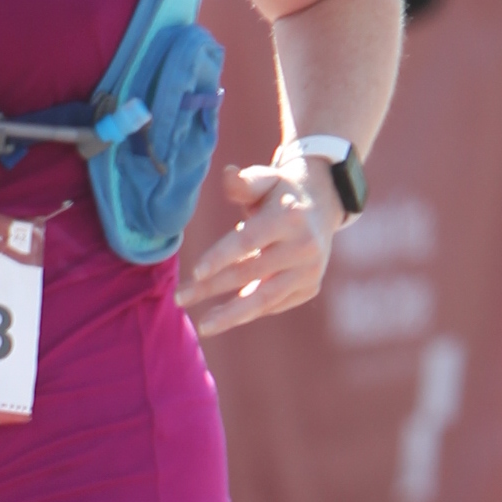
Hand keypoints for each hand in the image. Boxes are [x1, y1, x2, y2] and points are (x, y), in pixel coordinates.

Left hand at [176, 160, 337, 338]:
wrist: (321, 206)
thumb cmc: (279, 193)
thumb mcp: (264, 179)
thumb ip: (243, 182)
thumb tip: (227, 175)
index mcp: (290, 217)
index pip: (249, 241)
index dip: (221, 257)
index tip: (195, 273)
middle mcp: (305, 247)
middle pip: (250, 273)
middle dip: (211, 288)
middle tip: (180, 298)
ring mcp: (310, 271)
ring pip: (265, 299)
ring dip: (231, 315)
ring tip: (204, 326)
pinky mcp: (310, 288)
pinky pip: (274, 304)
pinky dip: (249, 310)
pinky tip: (226, 315)